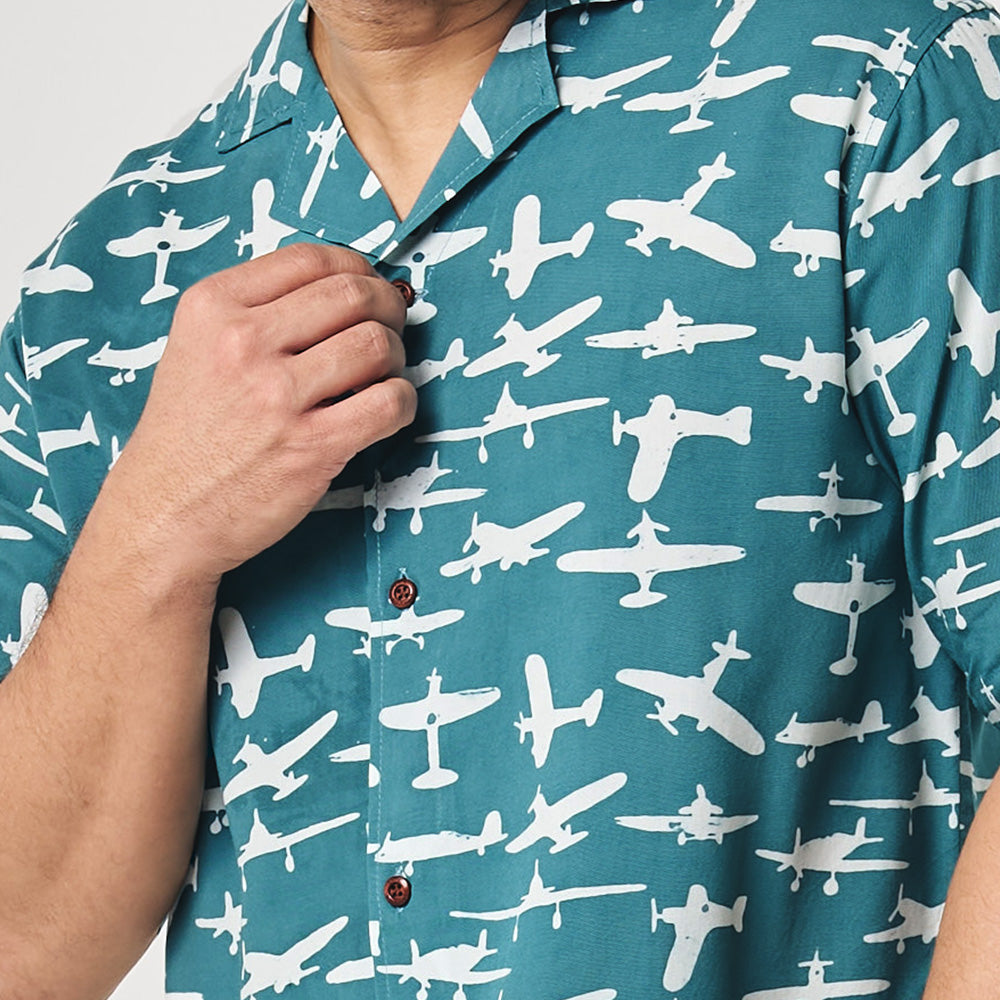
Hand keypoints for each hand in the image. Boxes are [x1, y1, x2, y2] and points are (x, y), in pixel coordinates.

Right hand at [101, 242, 415, 585]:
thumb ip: (256, 313)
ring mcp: (278, 395)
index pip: (311, 258)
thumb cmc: (187, 437)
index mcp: (213, 306)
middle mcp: (243, 343)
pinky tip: (385, 410)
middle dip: (386, 307)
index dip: (357, 268)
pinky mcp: (311, 445)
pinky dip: (402, 402)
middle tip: (389, 329)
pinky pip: (390, 402)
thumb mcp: (195, 349)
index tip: (367, 287)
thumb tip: (343, 289)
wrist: (164, 516)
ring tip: (380, 376)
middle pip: (353, 294)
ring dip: (395, 357)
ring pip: (377, 344)